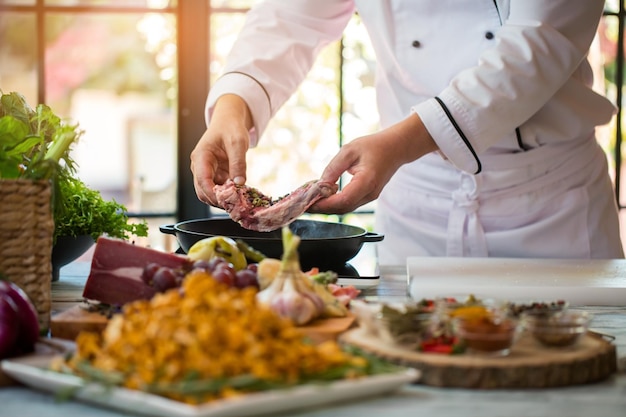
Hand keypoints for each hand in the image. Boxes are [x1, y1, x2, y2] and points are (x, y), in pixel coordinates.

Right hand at [190, 95, 252, 205]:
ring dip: (223, 199)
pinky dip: (227, 195)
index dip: (214, 194)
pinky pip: (218, 190)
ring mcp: (207, 172)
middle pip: (203, 192)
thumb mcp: (238, 142)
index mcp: (201, 157)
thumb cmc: (230, 128)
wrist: (229, 121)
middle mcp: (200, 167)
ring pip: (209, 194)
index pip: (202, 181)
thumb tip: (239, 183)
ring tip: (240, 200)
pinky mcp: (215, 175)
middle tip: (236, 204)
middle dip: (218, 200)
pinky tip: (239, 195)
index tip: (229, 201)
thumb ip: (238, 162)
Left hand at [309, 113, 437, 213]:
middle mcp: (369, 193)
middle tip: (304, 204)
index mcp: (367, 181)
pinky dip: (335, 203)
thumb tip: (319, 185)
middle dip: (322, 209)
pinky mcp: (367, 196)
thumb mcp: (349, 150)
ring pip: (345, 209)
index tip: (309, 201)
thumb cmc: (375, 146)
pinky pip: (349, 204)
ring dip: (327, 207)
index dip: (325, 204)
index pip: (343, 200)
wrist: (396, 148)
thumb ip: (333, 168)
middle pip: (343, 209)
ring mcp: (370, 197)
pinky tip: (323, 197)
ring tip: (310, 201)